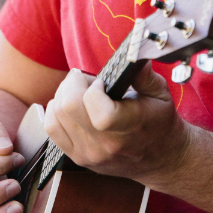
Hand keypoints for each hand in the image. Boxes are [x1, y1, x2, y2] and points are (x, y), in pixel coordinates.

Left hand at [44, 63, 190, 185]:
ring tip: (81, 92)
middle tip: (87, 80)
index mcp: (129, 128)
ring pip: (57, 115)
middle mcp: (105, 145)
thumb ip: (144, 74)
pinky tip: (72, 104)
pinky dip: (56, 109)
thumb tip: (133, 54)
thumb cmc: (160, 122)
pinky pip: (52, 128)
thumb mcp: (160, 94)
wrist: (160, 159)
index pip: (99, 113)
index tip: (103, 82)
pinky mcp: (78, 157)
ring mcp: (89, 154)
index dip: (94, 89)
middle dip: (73, 83)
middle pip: (69, 108)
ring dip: (64, 95)